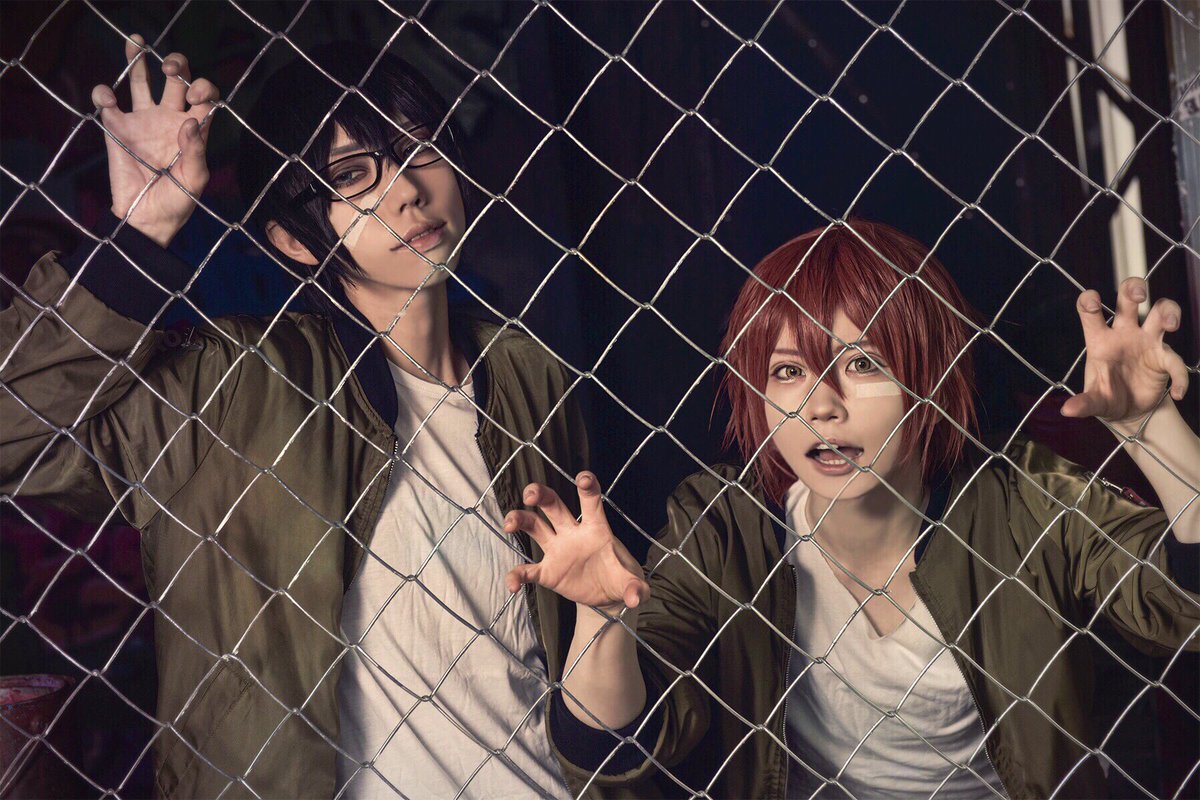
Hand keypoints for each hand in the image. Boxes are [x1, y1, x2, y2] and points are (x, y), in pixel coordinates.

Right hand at [92, 35, 219, 247]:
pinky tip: (107, 98)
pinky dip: (104, 94)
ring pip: (140, 80)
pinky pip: (108, 102)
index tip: (196, 98)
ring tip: (136, 41)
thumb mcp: (195, 180)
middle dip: (176, 65)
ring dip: (137, 59)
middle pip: (175, 79)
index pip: (204, 96)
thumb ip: (196, 151)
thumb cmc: (178, 202)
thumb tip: (188, 121)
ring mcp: (142, 120)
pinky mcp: (116, 128)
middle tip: (170, 68)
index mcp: (194, 128)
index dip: (204, 88)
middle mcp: (169, 117)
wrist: (146, 220)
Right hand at [503, 472, 649, 610]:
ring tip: (509, 524)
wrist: (608, 595)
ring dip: (520, 519)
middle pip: (553, 505)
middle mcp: (573, 533)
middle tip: (530, 495)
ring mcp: (557, 550)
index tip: (583, 477)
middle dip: (541, 494)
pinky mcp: (548, 571)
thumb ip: (635, 588)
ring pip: (534, 526)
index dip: (587, 487)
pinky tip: (512, 584)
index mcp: (595, 529)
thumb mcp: (632, 583)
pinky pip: (528, 571)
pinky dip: (517, 575)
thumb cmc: (620, 577)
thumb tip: (635, 599)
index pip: (590, 502)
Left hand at [1061, 277, 1188, 427]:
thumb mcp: (1094, 401)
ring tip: (1171, 325)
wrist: (1130, 411)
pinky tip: (1177, 393)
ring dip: (1169, 312)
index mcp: (1100, 340)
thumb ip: (1084, 404)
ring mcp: (1147, 342)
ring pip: (1161, 312)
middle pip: (1129, 299)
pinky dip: (1180, 377)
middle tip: (1140, 297)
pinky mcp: (1164, 357)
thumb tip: (1068, 411)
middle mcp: (1124, 334)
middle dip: (1134, 289)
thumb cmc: (1107, 396)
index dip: (1089, 300)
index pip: (1090, 312)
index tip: (1093, 300)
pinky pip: (1176, 361)